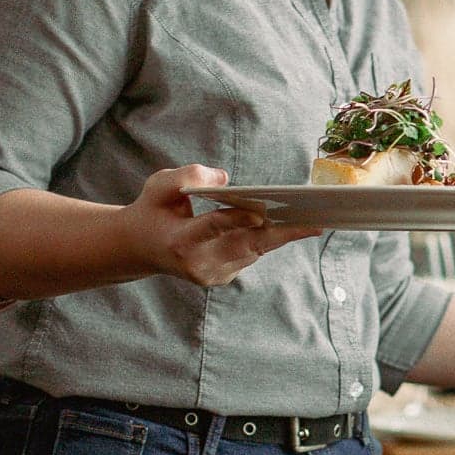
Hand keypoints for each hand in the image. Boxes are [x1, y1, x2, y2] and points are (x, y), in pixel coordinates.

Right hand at [119, 165, 320, 286]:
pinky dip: (269, 237)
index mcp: (179, 241)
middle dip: (282, 233)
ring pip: (254, 250)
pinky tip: (294, 223)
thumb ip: (188, 177)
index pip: (212, 228)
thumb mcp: (159, 186)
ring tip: (315, 218)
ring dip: (283, 234)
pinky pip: (251, 253)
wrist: (139, 248)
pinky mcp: (223, 276)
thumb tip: (225, 179)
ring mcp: (212, 274)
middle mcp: (198, 263)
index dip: (235, 220)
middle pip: (246, 245)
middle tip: (315, 222)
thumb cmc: (152, 210)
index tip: (260, 212)